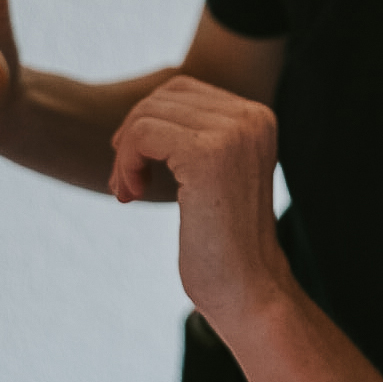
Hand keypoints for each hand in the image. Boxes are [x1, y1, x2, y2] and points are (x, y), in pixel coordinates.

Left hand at [109, 75, 291, 334]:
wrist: (248, 290)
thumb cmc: (221, 242)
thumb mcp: (212, 174)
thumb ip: (193, 135)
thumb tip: (139, 110)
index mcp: (257, 117)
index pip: (180, 91)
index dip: (147, 125)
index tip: (138, 170)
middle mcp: (251, 117)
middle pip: (162, 97)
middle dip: (132, 138)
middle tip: (127, 184)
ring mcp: (233, 133)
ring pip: (147, 114)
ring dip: (125, 155)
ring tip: (129, 191)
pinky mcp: (208, 154)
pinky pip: (142, 134)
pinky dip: (125, 163)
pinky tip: (131, 194)